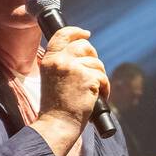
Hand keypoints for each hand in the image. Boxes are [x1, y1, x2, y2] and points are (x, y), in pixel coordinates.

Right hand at [33, 26, 109, 155]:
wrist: (57, 124)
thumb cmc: (56, 108)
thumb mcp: (51, 79)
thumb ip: (62, 64)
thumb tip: (84, 53)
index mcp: (49, 60)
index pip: (62, 34)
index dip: (76, 31)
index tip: (86, 34)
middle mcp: (60, 61)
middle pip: (84, 46)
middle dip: (93, 56)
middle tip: (93, 71)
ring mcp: (74, 68)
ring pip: (96, 62)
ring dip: (100, 76)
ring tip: (93, 91)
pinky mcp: (88, 77)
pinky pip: (103, 76)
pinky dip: (105, 87)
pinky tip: (99, 97)